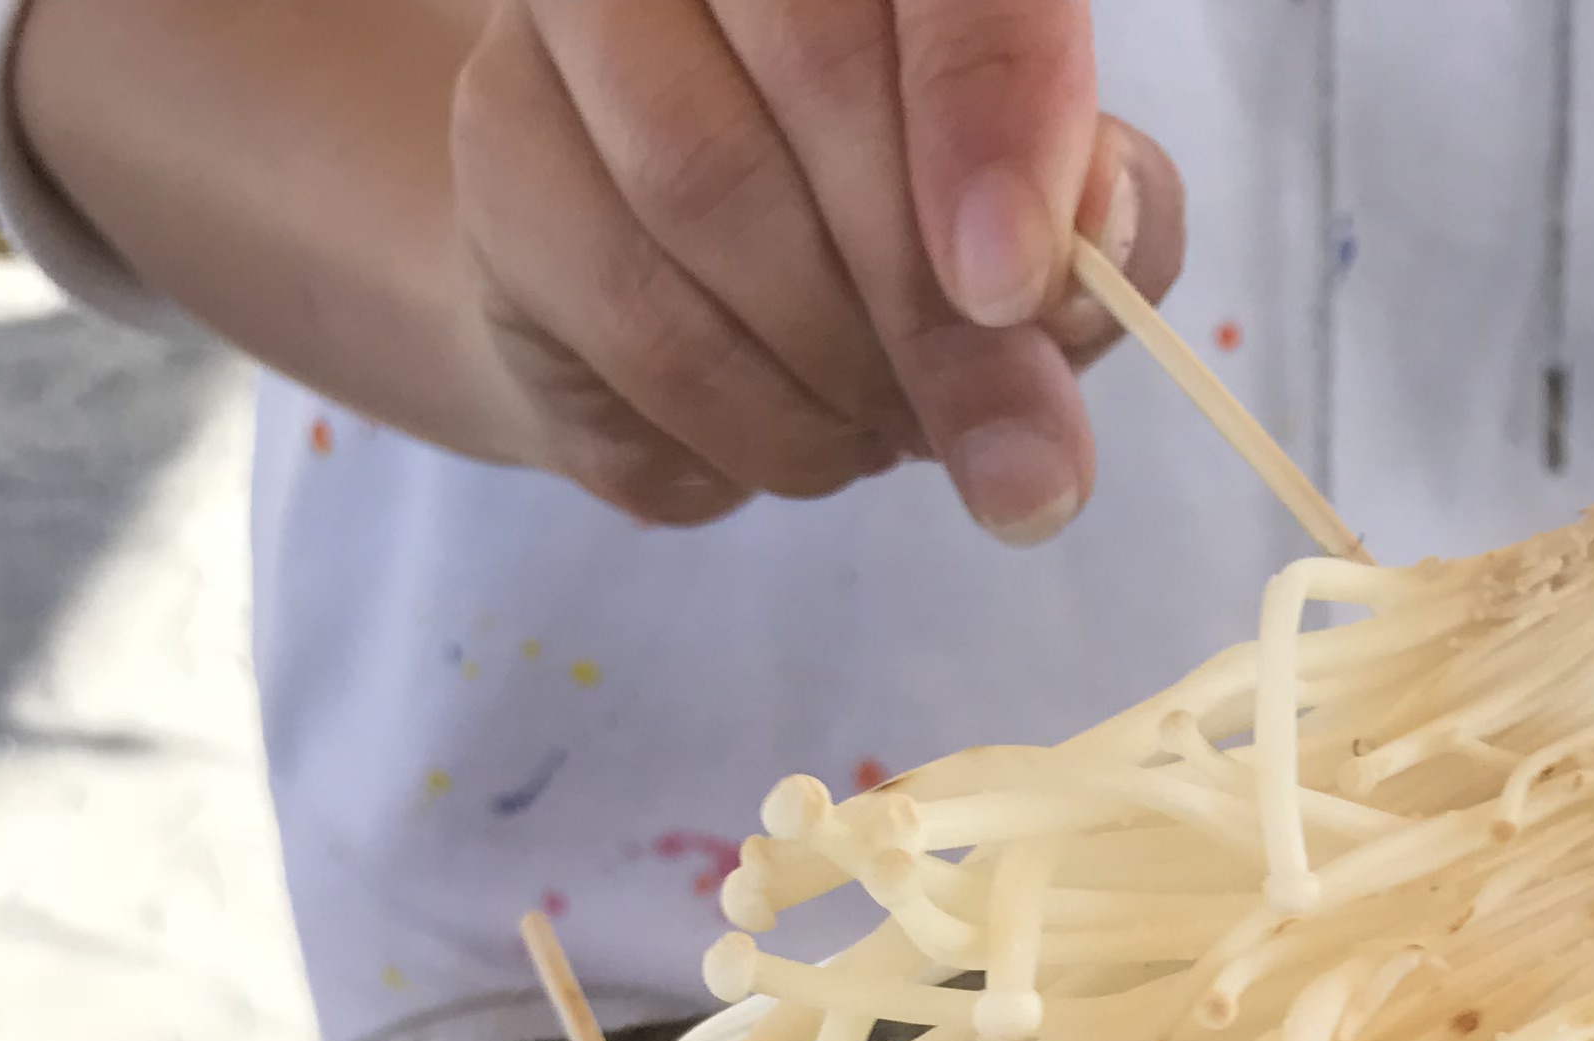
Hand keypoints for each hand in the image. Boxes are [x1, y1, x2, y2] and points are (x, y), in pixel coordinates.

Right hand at [442, 0, 1181, 534]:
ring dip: (832, 377)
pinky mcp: (497, 152)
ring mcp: (569, 23)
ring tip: (890, 434)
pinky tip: (793, 439)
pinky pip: (628, 318)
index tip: (1020, 289)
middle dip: (933, 307)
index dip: (995, 111)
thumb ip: (1096, 222)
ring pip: (703, 201)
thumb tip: (1072, 274)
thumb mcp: (1047, 212)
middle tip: (1006, 444)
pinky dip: (740, 427)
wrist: (690, 284)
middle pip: (822, 78)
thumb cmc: (903, 216)